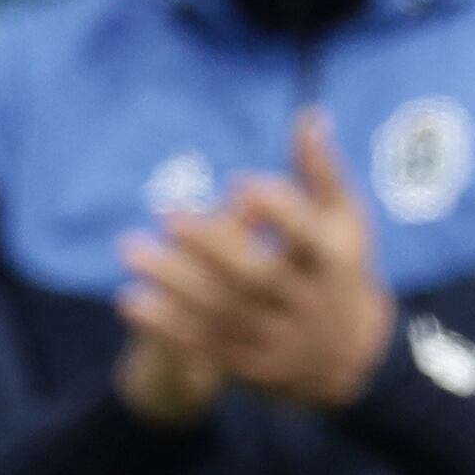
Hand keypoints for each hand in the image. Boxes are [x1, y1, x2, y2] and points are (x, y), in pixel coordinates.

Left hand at [115, 111, 393, 410]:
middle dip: (211, 245)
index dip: (281, 212)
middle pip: (257, 275)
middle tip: (165, 213)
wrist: (346, 357)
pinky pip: (203, 343)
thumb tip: (307, 113)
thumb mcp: (343, 221)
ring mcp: (275, 335)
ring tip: (129, 250)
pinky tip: (129, 299)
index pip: (310, 237)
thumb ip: (320, 171)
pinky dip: (166, 324)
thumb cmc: (337, 267)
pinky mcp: (246, 360)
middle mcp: (304, 300)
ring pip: (222, 309)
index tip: (240, 182)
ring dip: (173, 282)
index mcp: (333, 261)